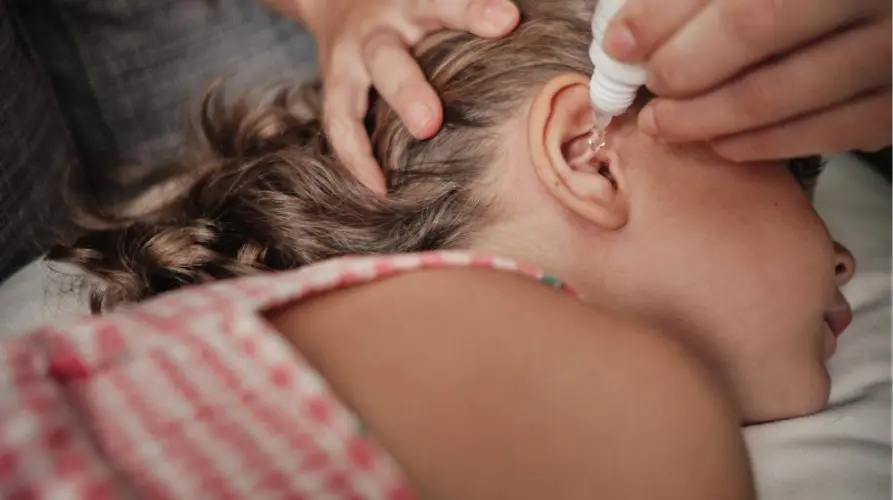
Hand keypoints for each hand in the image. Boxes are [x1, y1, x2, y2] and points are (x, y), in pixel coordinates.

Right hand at [295, 0, 519, 190]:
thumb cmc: (411, 9)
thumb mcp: (436, 1)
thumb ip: (474, 18)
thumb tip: (537, 37)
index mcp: (414, 4)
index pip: (445, 4)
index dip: (474, 12)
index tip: (507, 21)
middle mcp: (377, 32)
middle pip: (387, 58)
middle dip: (406, 92)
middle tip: (428, 124)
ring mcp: (349, 62)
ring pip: (348, 101)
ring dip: (365, 144)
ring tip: (384, 182)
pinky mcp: (334, 88)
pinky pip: (338, 127)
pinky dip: (355, 160)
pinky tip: (379, 190)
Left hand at [603, 0, 891, 160]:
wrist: (880, 2)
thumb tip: (634, 29)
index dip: (663, 20)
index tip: (621, 42)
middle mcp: (878, 1)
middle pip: (752, 37)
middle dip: (681, 69)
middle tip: (646, 88)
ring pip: (779, 97)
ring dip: (704, 117)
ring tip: (662, 122)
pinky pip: (824, 135)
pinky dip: (760, 144)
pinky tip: (719, 142)